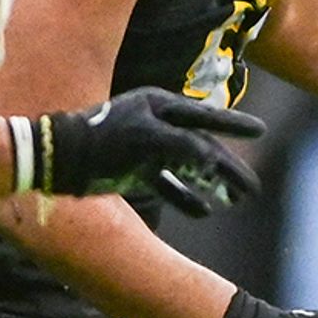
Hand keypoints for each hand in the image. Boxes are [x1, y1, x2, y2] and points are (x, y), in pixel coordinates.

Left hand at [24, 88, 264, 211]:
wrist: (56, 160)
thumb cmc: (100, 142)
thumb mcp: (144, 138)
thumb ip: (180, 145)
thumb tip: (212, 156)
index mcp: (158, 106)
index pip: (204, 116)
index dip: (234, 125)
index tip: (260, 131)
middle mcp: (155, 124)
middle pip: (201, 146)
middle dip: (228, 167)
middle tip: (252, 187)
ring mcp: (145, 148)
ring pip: (188, 167)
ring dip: (211, 183)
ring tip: (235, 200)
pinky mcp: (134, 170)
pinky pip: (166, 184)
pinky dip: (184, 198)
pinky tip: (204, 211)